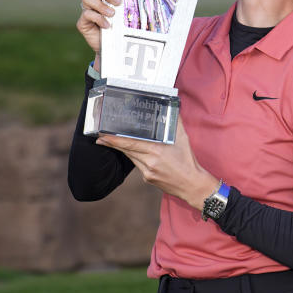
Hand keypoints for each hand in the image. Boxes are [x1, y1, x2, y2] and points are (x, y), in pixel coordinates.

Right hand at [77, 0, 121, 71]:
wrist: (113, 47)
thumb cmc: (120, 26)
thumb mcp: (123, 13)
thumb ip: (124, 2)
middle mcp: (92, 0)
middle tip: (118, 2)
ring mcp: (86, 11)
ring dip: (101, 5)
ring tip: (112, 14)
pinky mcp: (82, 22)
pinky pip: (87, 14)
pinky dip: (98, 18)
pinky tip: (107, 25)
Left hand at [95, 119, 219, 211]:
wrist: (192, 184)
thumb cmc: (188, 160)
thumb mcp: (182, 138)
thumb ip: (174, 122)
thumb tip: (171, 107)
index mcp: (156, 150)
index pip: (130, 143)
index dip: (114, 140)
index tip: (102, 136)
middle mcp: (149, 161)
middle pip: (127, 150)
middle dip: (113, 143)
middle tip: (101, 137)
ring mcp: (147, 172)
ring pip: (131, 158)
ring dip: (123, 150)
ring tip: (111, 142)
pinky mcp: (148, 178)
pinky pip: (138, 165)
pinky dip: (136, 158)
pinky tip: (136, 154)